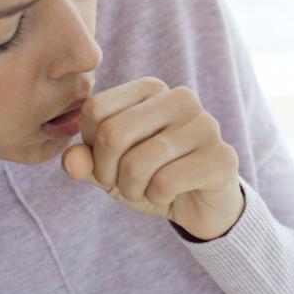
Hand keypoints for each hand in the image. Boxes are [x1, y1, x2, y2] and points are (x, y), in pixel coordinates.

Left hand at [61, 77, 245, 240]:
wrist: (202, 204)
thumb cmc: (152, 177)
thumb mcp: (110, 169)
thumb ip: (86, 161)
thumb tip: (71, 161)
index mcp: (151, 88)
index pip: (95, 109)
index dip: (91, 146)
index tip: (108, 163)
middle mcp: (181, 98)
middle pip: (113, 134)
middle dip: (108, 173)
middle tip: (123, 185)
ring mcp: (206, 125)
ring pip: (137, 163)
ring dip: (132, 190)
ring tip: (147, 190)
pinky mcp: (222, 157)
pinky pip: (165, 182)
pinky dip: (157, 197)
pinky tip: (172, 194)